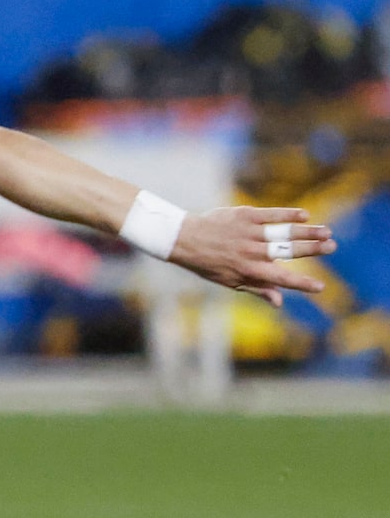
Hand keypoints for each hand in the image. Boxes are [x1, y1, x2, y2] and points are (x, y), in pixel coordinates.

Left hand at [171, 206, 333, 305]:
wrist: (184, 239)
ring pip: (283, 232)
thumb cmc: (209, 263)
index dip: (301, 284)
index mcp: (249, 270)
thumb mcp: (230, 281)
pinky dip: (288, 214)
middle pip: (287, 251)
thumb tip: (280, 303)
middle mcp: (251, 252)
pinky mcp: (244, 215)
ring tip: (326, 232)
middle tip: (332, 247)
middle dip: (312, 249)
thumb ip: (257, 289)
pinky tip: (304, 216)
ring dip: (307, 231)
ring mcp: (248, 232)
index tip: (321, 287)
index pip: (281, 279)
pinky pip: (271, 214)